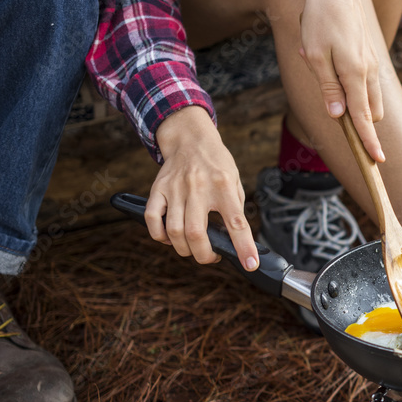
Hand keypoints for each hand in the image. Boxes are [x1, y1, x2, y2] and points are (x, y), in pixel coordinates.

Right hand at [149, 106, 258, 270]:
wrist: (190, 137)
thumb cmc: (216, 163)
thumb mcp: (235, 180)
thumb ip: (235, 208)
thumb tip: (236, 239)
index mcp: (223, 186)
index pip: (236, 223)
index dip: (244, 247)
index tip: (250, 264)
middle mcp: (198, 188)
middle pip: (196, 233)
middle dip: (204, 255)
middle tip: (211, 256)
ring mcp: (175, 189)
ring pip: (174, 231)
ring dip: (184, 249)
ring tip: (193, 248)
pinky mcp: (158, 189)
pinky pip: (152, 219)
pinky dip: (160, 236)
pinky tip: (170, 238)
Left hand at [299, 0, 384, 162]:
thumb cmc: (321, 19)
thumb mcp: (315, 55)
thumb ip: (328, 88)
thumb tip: (339, 117)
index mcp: (354, 74)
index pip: (362, 119)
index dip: (368, 142)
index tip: (377, 162)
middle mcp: (368, 73)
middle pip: (370, 115)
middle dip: (360, 125)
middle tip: (335, 112)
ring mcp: (372, 66)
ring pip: (370, 101)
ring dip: (354, 105)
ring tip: (325, 74)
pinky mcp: (370, 60)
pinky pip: (365, 85)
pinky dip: (353, 89)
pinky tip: (328, 62)